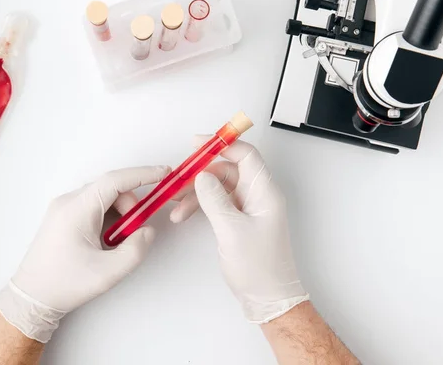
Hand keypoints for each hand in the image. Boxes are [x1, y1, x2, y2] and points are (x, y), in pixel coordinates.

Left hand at [0, 166, 170, 342]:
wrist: (32, 296)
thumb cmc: (64, 284)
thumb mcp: (108, 272)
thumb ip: (136, 249)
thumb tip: (147, 231)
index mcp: (76, 209)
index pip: (115, 180)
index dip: (142, 174)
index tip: (164, 173)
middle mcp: (68, 202)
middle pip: (110, 188)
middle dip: (131, 205)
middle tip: (136, 230)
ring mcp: (63, 208)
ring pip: (103, 197)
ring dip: (119, 213)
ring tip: (118, 241)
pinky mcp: (63, 216)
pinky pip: (93, 206)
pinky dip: (108, 217)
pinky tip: (107, 240)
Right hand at [171, 138, 308, 322]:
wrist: (267, 298)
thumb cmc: (259, 268)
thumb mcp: (231, 230)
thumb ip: (214, 199)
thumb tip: (201, 175)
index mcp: (265, 193)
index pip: (246, 155)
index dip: (222, 144)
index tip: (197, 144)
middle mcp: (258, 196)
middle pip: (228, 169)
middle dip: (201, 172)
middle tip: (178, 178)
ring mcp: (248, 208)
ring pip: (219, 186)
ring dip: (196, 192)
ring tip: (175, 204)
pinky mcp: (239, 220)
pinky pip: (217, 202)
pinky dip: (200, 206)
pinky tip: (183, 214)